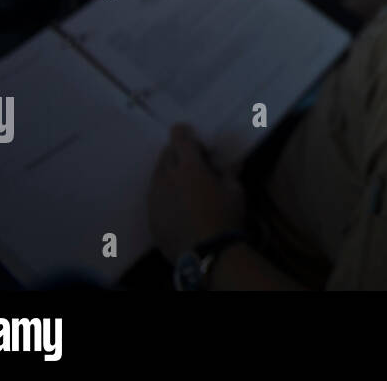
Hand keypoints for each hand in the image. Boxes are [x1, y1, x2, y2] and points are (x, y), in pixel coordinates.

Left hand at [148, 124, 245, 263]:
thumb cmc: (225, 217)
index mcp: (189, 167)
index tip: (188, 132)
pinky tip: (176, 206)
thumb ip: (230, 173)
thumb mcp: (236, 191)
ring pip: (157, 176)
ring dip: (168, 173)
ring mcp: (155, 198)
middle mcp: (167, 178)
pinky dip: (164, 195)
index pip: (180, 139)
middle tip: (190, 161)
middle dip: (176, 153)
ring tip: (182, 184)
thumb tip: (232, 163)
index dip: (183, 132)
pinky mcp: (151, 217)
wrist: (206, 253)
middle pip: (166, 155)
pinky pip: (155, 197)